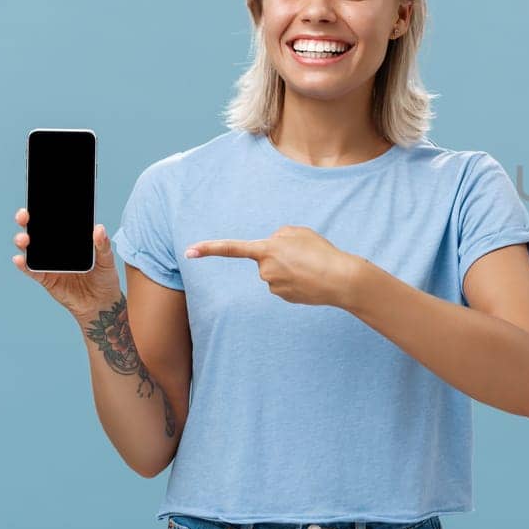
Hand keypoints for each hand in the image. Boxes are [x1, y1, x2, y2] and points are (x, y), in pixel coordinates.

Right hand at [11, 207, 122, 321]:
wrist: (100, 303)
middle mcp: (56, 249)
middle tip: (24, 215)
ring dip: (23, 241)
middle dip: (27, 221)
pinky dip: (23, 264)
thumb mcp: (107, 260)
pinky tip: (20, 259)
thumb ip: (102, 245)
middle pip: (37, 231)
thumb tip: (99, 228)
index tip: (40, 200)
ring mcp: (49, 263)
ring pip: (30, 249)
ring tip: (24, 239)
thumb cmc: (105, 278)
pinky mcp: (45, 278)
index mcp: (70, 240)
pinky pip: (31, 270)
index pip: (55, 222)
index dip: (45, 211)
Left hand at [185, 225, 361, 308]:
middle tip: (306, 254)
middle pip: (267, 258)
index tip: (188, 252)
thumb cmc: (321, 252)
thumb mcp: (299, 232)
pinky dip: (296, 280)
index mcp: (266, 250)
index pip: (232, 248)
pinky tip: (311, 280)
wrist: (340, 279)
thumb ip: (279, 236)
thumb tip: (270, 250)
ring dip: (291, 267)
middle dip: (282, 255)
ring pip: (277, 271)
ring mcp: (273, 286)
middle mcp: (265, 270)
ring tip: (311, 266)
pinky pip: (285, 284)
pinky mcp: (284, 297)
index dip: (209, 249)